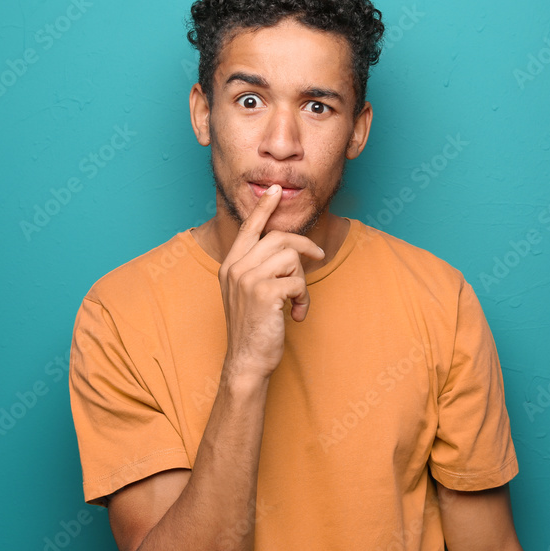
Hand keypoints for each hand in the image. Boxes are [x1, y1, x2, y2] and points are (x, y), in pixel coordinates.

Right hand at [217, 185, 324, 381]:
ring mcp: (248, 278)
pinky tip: (296, 315)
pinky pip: (298, 282)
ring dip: (303, 281)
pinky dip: (304, 299)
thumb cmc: (252, 328)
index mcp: (230, 264)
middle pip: (280, 238)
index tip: (276, 189)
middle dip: (304, 249)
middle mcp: (236, 267)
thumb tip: (288, 250)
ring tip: (297, 303)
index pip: (249, 227)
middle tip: (318, 257)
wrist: (246, 361)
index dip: (264, 207)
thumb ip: (257, 268)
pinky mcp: (264, 292)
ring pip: (292, 258)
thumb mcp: (247, 292)